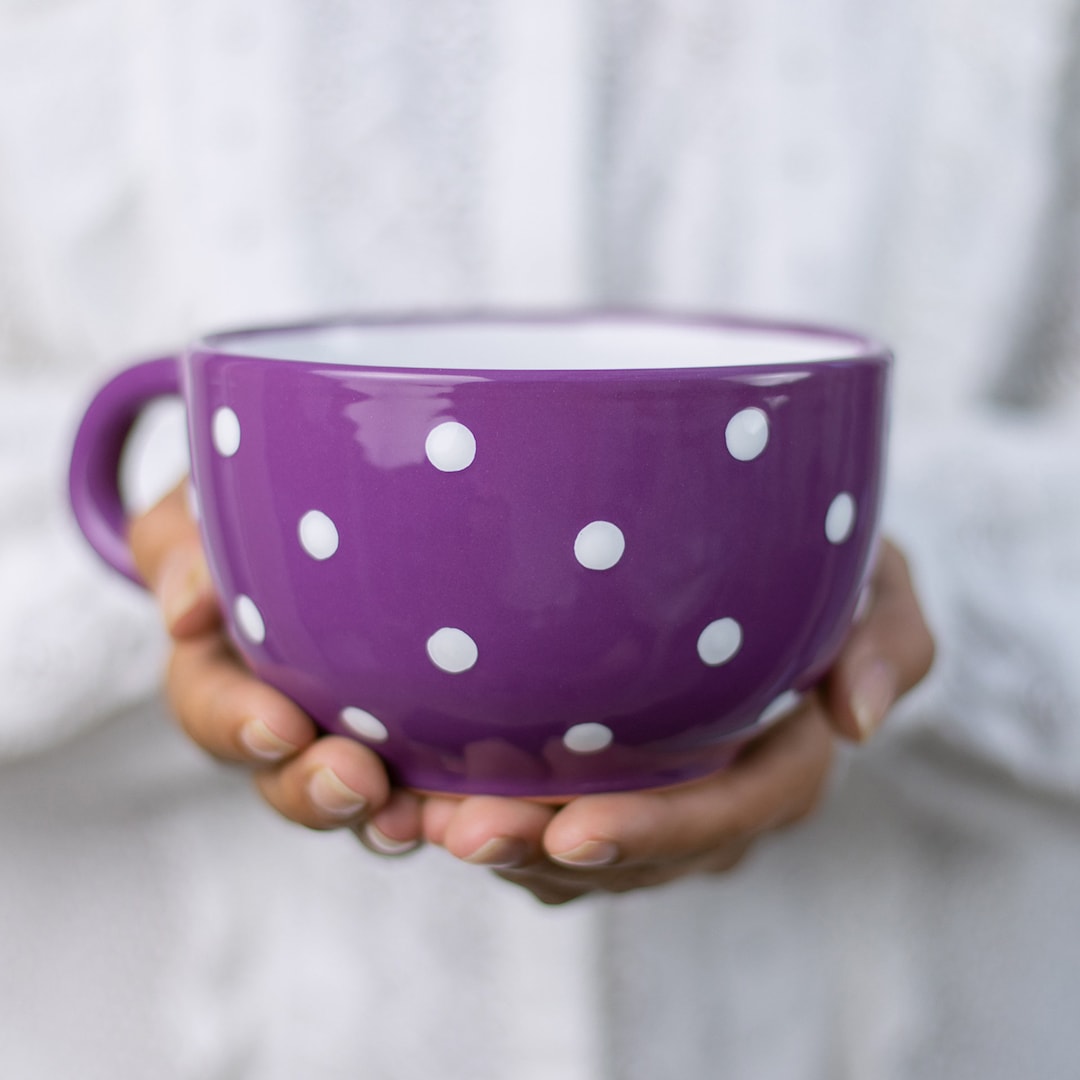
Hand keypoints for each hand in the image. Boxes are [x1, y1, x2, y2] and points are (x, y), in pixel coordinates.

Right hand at [129, 483, 424, 853]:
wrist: (380, 479)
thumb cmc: (276, 493)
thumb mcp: (216, 499)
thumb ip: (184, 542)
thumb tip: (185, 613)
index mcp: (229, 659)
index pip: (212, 705)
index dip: (235, 726)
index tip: (278, 726)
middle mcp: (291, 710)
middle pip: (284, 777)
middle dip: (311, 789)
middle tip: (354, 781)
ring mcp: (359, 731)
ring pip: (358, 797)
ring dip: (377, 816)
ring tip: (410, 816)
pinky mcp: (429, 737)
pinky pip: (432, 787)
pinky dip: (444, 804)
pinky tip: (467, 807)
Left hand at [419, 540, 933, 902]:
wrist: (773, 571)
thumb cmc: (826, 573)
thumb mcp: (876, 583)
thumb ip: (887, 636)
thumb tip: (858, 717)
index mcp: (782, 763)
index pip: (730, 813)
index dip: (657, 830)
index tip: (575, 830)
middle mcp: (714, 801)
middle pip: (635, 852)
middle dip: (548, 852)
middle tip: (462, 832)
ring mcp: (654, 802)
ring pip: (576, 856)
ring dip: (502, 845)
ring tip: (416, 819)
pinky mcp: (600, 783)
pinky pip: (541, 824)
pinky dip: (484, 812)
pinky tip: (417, 792)